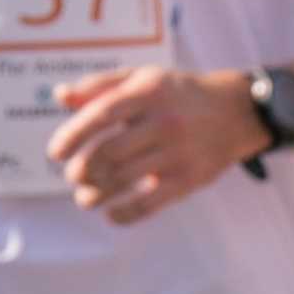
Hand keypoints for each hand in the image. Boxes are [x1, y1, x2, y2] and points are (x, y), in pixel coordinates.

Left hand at [48, 66, 272, 225]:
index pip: (102, 114)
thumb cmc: (178, 94)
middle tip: (74, 176)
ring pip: (125, 180)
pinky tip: (112, 214)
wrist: (238, 112)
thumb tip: (60, 96)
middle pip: (109, 152)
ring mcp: (180, 152)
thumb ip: (101, 86)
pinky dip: (125, 215)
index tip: (55, 153)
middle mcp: (165, 122)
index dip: (72, 136)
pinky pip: (151, 204)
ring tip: (85, 198)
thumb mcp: (144, 78)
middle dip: (82, 170)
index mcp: (149, 93)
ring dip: (96, 195)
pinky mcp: (191, 179)